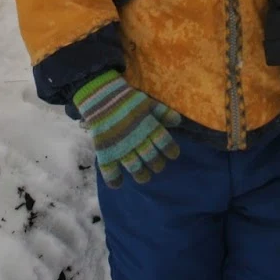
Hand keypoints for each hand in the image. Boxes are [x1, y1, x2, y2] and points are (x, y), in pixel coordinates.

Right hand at [73, 70, 180, 187]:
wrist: (100, 96)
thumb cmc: (126, 99)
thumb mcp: (147, 103)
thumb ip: (162, 112)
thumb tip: (178, 122)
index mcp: (148, 127)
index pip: (165, 143)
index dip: (171, 150)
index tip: (173, 154)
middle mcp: (137, 139)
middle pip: (152, 158)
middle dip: (157, 164)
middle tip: (157, 165)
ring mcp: (121, 147)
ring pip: (135, 168)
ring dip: (141, 175)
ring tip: (144, 176)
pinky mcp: (106, 151)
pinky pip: (110, 170)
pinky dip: (113, 180)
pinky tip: (117, 184)